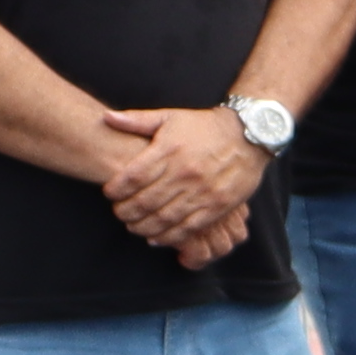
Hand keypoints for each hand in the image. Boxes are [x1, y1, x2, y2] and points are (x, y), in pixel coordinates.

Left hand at [98, 104, 263, 263]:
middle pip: (145, 201)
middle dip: (125, 212)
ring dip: (144, 227)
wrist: (249, 135)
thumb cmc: (205, 127)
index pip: (132, 177)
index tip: (109, 193)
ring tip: (134, 226)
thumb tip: (106, 117)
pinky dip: (170, 237)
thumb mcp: (170, 117)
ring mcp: (203, 191)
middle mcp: (185, 172)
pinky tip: (157, 237)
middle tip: (119, 213)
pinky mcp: (218, 206)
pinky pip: (189, 228)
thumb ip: (137, 119)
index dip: (115, 190)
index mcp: (170, 150)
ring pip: (164, 218)